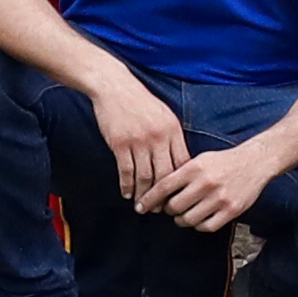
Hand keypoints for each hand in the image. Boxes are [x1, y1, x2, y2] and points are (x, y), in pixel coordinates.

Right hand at [94, 74, 200, 207]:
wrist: (115, 87)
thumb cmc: (141, 102)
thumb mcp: (164, 115)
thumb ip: (172, 137)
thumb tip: (181, 163)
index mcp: (172, 130)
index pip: (182, 163)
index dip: (181, 183)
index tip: (178, 196)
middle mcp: (158, 137)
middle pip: (165, 175)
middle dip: (164, 196)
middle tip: (160, 209)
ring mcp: (139, 141)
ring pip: (145, 176)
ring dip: (144, 195)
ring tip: (143, 206)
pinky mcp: (120, 143)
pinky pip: (126, 171)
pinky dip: (127, 186)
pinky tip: (127, 194)